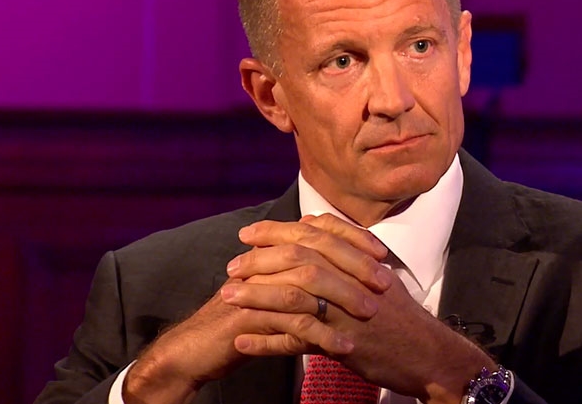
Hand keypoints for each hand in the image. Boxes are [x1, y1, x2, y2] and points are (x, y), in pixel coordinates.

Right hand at [122, 215, 391, 403]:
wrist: (197, 349)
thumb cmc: (242, 322)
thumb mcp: (275, 295)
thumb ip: (301, 277)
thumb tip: (342, 265)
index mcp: (272, 253)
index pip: (318, 232)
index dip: (353, 239)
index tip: (383, 254)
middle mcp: (263, 264)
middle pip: (316, 253)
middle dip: (354, 267)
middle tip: (384, 284)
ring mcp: (254, 288)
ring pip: (306, 286)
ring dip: (343, 300)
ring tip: (370, 315)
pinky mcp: (248, 318)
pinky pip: (291, 324)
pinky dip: (322, 336)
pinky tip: (344, 348)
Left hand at [228, 214, 495, 403]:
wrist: (429, 354)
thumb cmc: (401, 317)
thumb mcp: (377, 275)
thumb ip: (346, 248)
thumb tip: (311, 223)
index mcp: (361, 261)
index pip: (314, 235)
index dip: (277, 231)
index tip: (248, 233)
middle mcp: (355, 281)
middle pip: (300, 260)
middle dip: (260, 260)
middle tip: (232, 266)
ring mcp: (350, 312)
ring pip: (296, 297)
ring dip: (257, 296)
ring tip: (227, 298)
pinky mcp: (346, 344)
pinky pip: (299, 341)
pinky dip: (268, 342)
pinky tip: (243, 342)